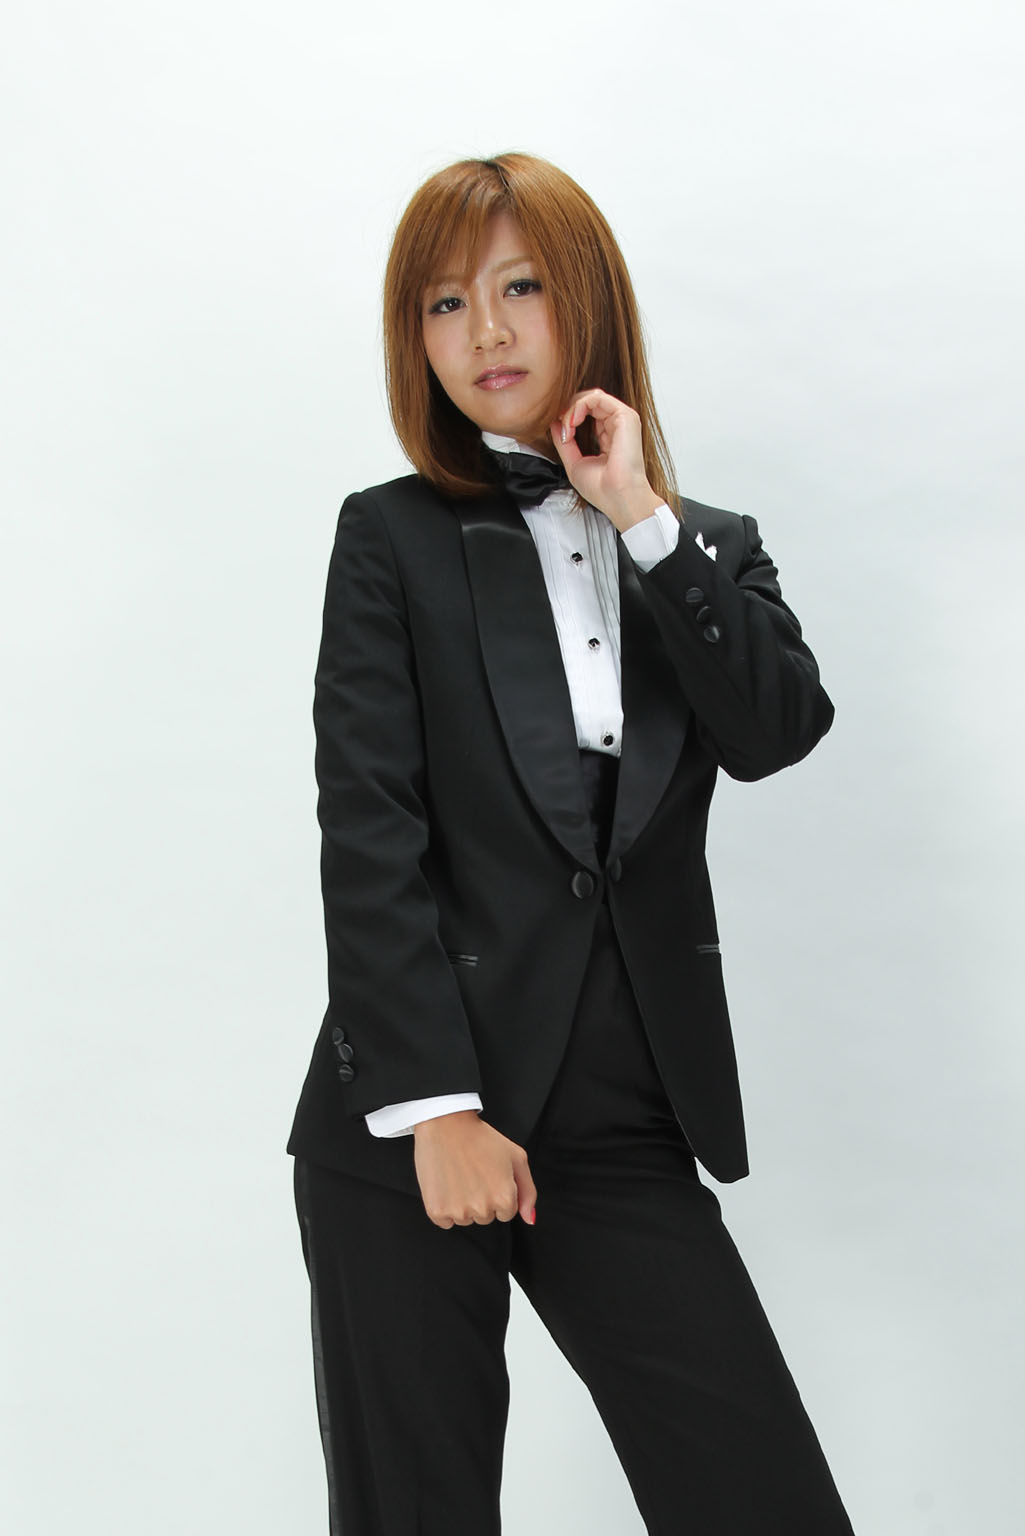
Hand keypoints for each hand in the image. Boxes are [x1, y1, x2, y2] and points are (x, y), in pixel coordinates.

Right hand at [413, 1110, 537, 1228]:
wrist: (446, 1125)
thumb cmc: (480, 1138)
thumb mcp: (516, 1157)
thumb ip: (528, 1191)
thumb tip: (529, 1219)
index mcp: (504, 1198)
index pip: (506, 1213)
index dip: (498, 1193)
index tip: (489, 1177)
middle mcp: (482, 1208)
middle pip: (486, 1217)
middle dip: (481, 1199)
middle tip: (474, 1174)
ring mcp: (458, 1211)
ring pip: (465, 1219)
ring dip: (462, 1204)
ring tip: (459, 1176)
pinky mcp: (436, 1211)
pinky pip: (445, 1221)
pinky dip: (444, 1208)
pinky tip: (446, 1185)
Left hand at [549, 388, 662, 532]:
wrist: (619, 498)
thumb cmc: (604, 489)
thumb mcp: (574, 462)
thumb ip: (564, 442)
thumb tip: (555, 423)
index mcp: (609, 435)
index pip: (588, 413)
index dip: (570, 417)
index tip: (561, 434)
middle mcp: (617, 425)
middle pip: (588, 401)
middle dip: (569, 410)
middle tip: (562, 429)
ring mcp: (622, 419)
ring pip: (591, 397)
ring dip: (572, 409)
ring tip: (567, 427)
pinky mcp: (625, 416)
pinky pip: (596, 398)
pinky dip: (579, 407)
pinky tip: (572, 422)